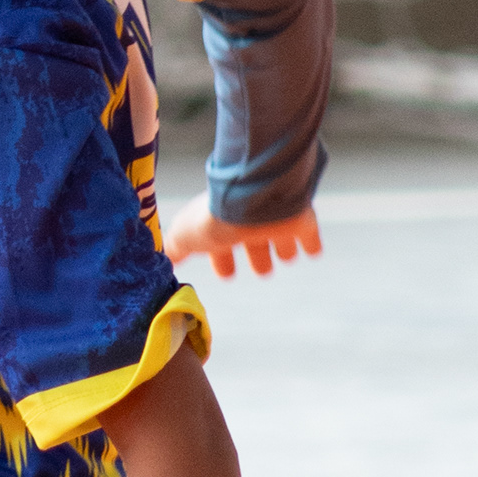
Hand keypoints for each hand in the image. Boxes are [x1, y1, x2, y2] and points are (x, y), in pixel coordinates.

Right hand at [164, 194, 320, 278]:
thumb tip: (164, 259)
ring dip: (283, 249)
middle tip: (262, 271)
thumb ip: (176, 248)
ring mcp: (275, 222)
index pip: (221, 249)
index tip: (227, 274)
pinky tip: (313, 251)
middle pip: (253, 244)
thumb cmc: (214, 219)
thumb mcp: (185, 236)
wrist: (250, 202)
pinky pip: (308, 235)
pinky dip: (310, 243)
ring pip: (280, 239)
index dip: (222, 262)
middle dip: (257, 258)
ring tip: (286, 258)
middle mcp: (249, 224)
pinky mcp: (300, 221)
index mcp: (222, 228)